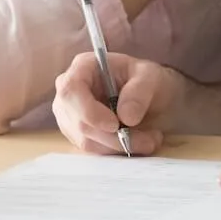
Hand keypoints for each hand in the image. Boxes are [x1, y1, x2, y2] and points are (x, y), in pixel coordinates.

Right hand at [52, 50, 180, 155]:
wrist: (150, 96)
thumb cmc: (145, 79)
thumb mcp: (150, 76)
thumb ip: (139, 92)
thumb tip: (126, 117)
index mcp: (82, 68)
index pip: (71, 91)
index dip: (88, 111)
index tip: (115, 125)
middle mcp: (70, 93)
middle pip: (79, 122)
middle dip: (114, 137)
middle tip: (148, 140)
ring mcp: (71, 116)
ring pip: (87, 141)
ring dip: (120, 146)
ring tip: (150, 140)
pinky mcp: (79, 136)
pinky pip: (94, 150)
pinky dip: (117, 151)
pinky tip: (138, 143)